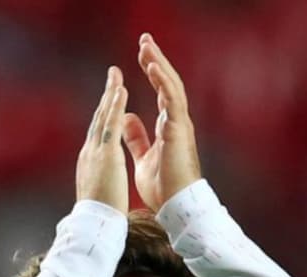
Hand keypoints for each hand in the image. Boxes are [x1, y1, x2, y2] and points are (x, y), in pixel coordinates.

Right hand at [75, 66, 128, 212]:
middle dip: (106, 96)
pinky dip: (116, 106)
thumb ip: (102, 172)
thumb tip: (105, 167)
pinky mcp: (105, 154)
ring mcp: (96, 151)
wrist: (94, 223)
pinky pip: (111, 125)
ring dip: (110, 94)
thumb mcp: (100, 186)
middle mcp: (90, 151)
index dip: (105, 112)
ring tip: (117, 75)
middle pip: (99, 118)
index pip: (99, 131)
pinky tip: (121, 91)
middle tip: (113, 75)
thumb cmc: (100, 212)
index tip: (111, 97)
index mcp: (91, 160)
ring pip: (103, 117)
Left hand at [122, 34, 201, 210]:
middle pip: (167, 82)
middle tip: (144, 39)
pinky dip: (163, 83)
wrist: (175, 206)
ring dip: (159, 64)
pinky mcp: (178, 131)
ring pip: (171, 86)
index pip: (161, 91)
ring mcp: (180, 125)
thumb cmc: (163, 186)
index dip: (153, 72)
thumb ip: (137, 137)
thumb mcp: (144, 156)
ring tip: (147, 46)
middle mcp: (176, 121)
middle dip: (156, 59)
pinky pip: (172, 101)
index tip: (141, 54)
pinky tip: (153, 67)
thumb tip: (127, 119)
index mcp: (169, 125)